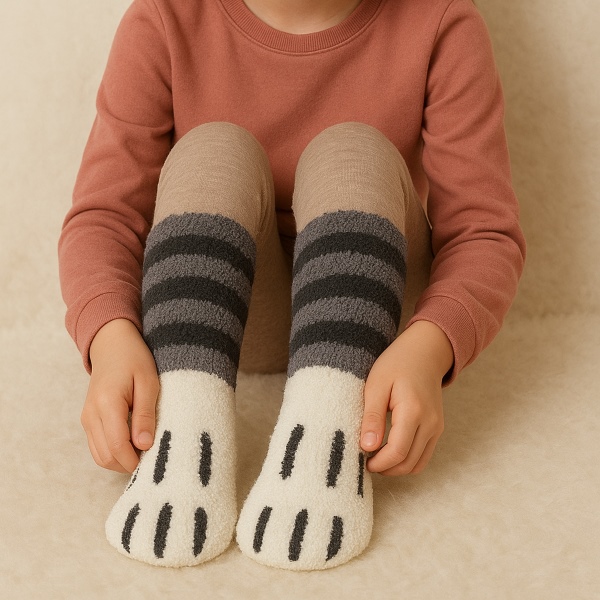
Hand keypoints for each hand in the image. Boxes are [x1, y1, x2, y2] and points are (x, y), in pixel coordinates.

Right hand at [81, 319, 159, 472]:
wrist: (112, 344)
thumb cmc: (134, 360)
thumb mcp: (148, 383)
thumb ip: (145, 415)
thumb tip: (144, 446)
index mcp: (107, 403)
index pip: (117, 446)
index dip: (135, 460)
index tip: (154, 457)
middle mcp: (91, 414)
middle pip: (106, 456)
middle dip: (128, 464)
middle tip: (152, 456)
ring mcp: (86, 418)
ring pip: (99, 456)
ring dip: (120, 461)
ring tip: (144, 450)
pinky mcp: (87, 420)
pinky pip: (97, 447)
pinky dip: (113, 452)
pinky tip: (132, 444)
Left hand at [360, 320, 452, 474]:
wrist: (424, 352)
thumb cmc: (396, 364)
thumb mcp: (376, 385)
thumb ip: (372, 417)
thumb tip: (367, 447)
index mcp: (413, 411)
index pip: (398, 451)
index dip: (379, 463)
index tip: (362, 460)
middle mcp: (430, 423)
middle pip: (409, 463)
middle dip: (386, 469)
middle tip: (365, 462)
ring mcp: (437, 427)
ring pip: (418, 464)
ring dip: (397, 468)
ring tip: (376, 459)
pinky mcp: (437, 429)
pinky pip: (423, 455)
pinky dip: (407, 460)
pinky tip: (389, 452)